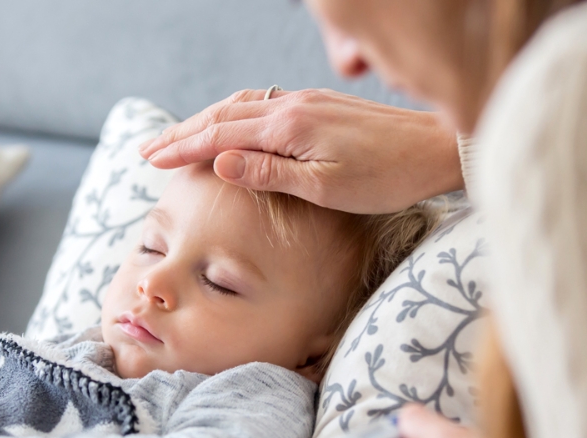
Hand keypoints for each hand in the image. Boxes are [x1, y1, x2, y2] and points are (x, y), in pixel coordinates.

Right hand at [139, 89, 462, 213]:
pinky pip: (262, 104)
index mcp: (287, 127)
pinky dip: (233, 114)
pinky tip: (230, 124)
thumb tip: (218, 162)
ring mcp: (305, 101)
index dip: (181, 148)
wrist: (438, 147)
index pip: (218, 135)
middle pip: (221, 115)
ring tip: (178, 137)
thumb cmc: (387, 176)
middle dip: (181, 132)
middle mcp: (291, 106)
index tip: (150, 159)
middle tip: (148, 148)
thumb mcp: (325, 186)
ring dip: (204, 121)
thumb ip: (269, 173)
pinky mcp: (319, 105)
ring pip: (240, 106)